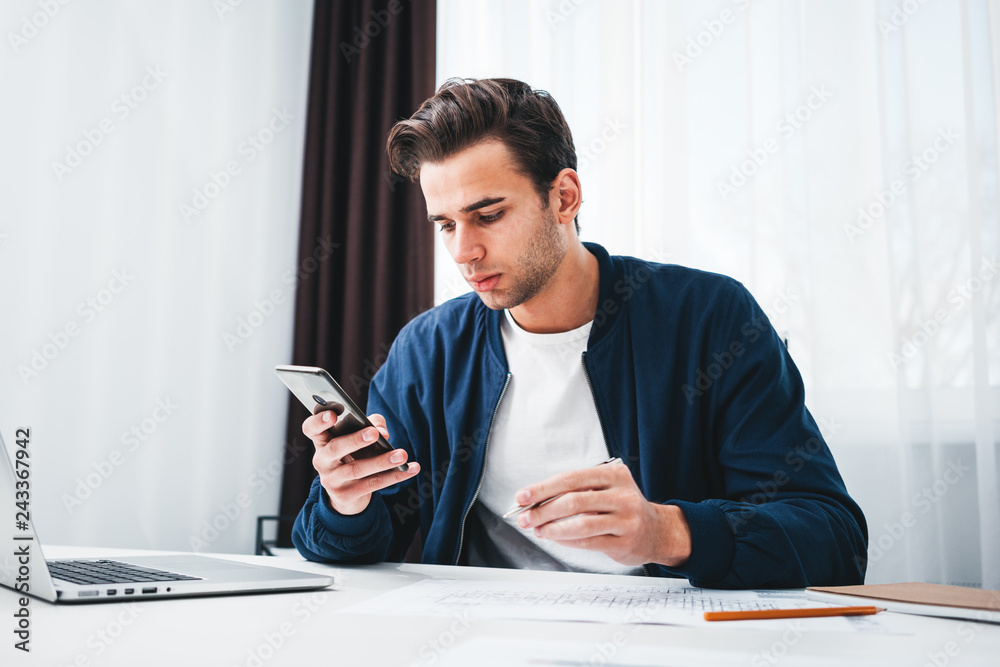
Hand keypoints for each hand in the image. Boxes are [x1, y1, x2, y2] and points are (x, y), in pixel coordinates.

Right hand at [303, 411, 418, 515]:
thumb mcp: (359, 437)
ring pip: (356, 470)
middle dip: (355, 440)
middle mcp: (322, 461)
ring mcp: (332, 480)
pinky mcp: (346, 496)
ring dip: (381, 462)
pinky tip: (411, 469)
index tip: (332, 415)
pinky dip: (394, 476)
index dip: (318, 421)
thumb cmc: (355, 454)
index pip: (311, 429)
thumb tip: (382, 431)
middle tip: (374, 433)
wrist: (349, 494)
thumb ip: (371, 424)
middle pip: (334, 449)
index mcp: (322, 441)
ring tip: (401, 455)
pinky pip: (372, 485)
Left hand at [513, 462, 691, 566]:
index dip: (542, 488)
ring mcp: (626, 519)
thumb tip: (534, 502)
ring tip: (539, 530)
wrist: (657, 531)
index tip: (522, 497)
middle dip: (543, 510)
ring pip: (580, 523)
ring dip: (553, 528)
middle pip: (573, 500)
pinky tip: (555, 538)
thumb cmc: (622, 508)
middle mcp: (622, 495)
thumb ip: (575, 492)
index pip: (571, 478)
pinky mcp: (625, 542)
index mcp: (613, 475)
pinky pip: (588, 541)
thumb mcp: (605, 490)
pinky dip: (566, 540)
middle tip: (525, 518)